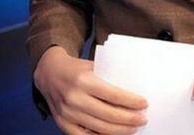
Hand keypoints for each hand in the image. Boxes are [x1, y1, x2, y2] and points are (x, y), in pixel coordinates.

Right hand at [33, 46, 148, 133]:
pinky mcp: (62, 124)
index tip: (144, 104)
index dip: (130, 101)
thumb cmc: (77, 69)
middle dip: (128, 119)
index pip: (112, 94)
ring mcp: (67, 113)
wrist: (49, 73)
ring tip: (133, 129)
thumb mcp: (93, 66)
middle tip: (142, 119)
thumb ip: (109, 76)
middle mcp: (75, 98)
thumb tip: (133, 87)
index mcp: (84, 80)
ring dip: (119, 131)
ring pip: (98, 128)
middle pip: (108, 114)